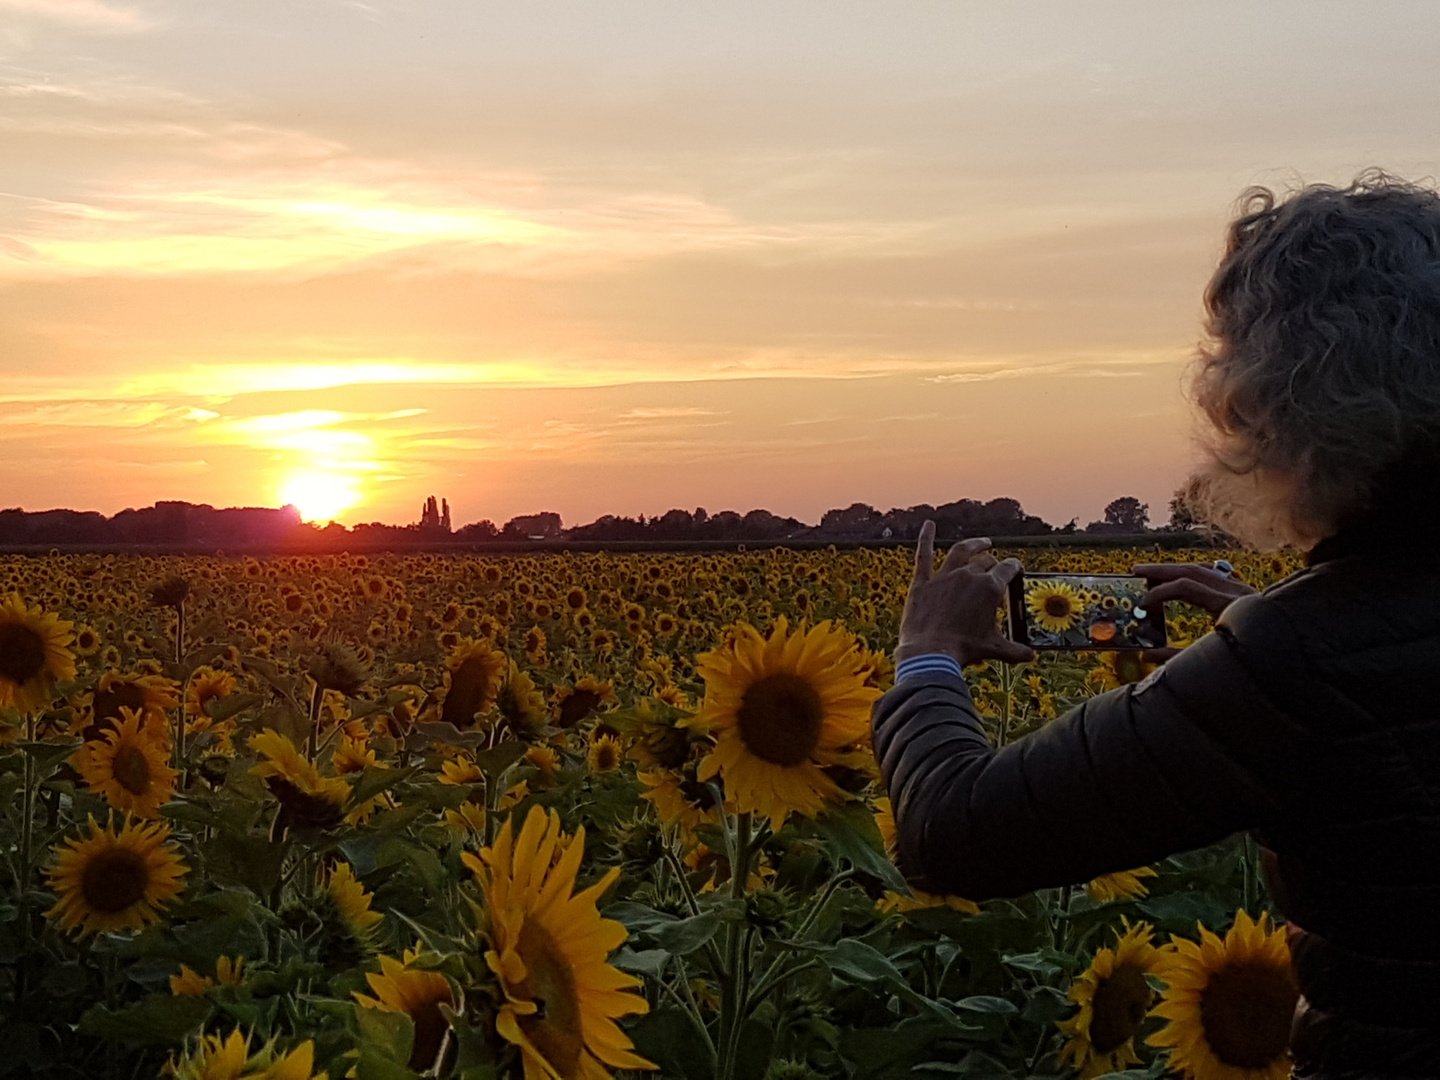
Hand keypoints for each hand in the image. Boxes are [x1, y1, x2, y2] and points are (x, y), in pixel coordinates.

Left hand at [896, 521, 1034, 667]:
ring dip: (973, 544)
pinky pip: (924, 555)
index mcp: (990, 588)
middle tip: (996, 568)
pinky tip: (928, 525)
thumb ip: (1015, 650)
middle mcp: (968, 576)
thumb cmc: (964, 650)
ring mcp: (944, 577)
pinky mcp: (923, 583)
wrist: (930, 653)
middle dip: (994, 564)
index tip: (1017, 568)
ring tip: (982, 542)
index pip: (1008, 569)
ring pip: (961, 551)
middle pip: (986, 562)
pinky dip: (926, 538)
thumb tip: (1030, 657)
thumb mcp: (994, 649)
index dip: (1014, 567)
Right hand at [1131, 561, 1257, 663]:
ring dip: (1176, 569)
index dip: (1160, 592)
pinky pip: (1215, 576)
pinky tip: (1183, 577)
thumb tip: (1146, 654)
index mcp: (1230, 606)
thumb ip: (1175, 657)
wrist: (1291, 665)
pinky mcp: (1245, 595)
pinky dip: (1194, 574)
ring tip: (1152, 572)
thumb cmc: (1255, 664)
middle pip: (1192, 570)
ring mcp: (1243, 591)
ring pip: (1203, 570)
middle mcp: (1237, 592)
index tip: (1143, 603)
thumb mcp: (1211, 661)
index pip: (1186, 587)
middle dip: (1161, 570)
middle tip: (1135, 571)